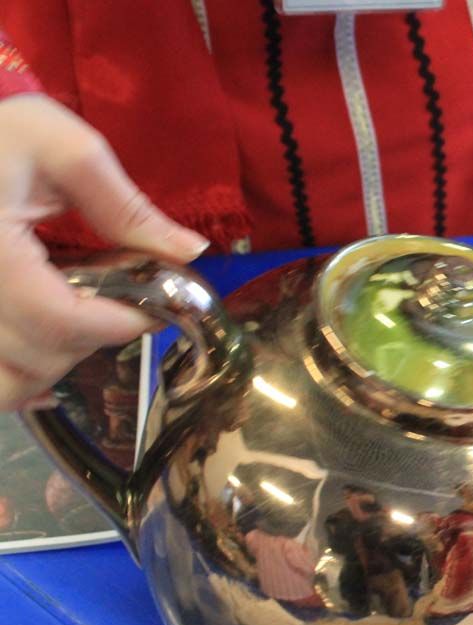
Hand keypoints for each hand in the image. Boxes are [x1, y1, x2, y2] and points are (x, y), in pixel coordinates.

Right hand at [0, 94, 208, 411]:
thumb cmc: (0, 131)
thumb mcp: (64, 149)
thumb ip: (126, 206)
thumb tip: (191, 251)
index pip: (61, 320)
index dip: (120, 323)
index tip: (157, 306)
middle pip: (34, 358)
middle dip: (91, 342)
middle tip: (121, 308)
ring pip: (4, 383)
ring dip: (49, 370)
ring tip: (79, 331)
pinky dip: (17, 378)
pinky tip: (42, 356)